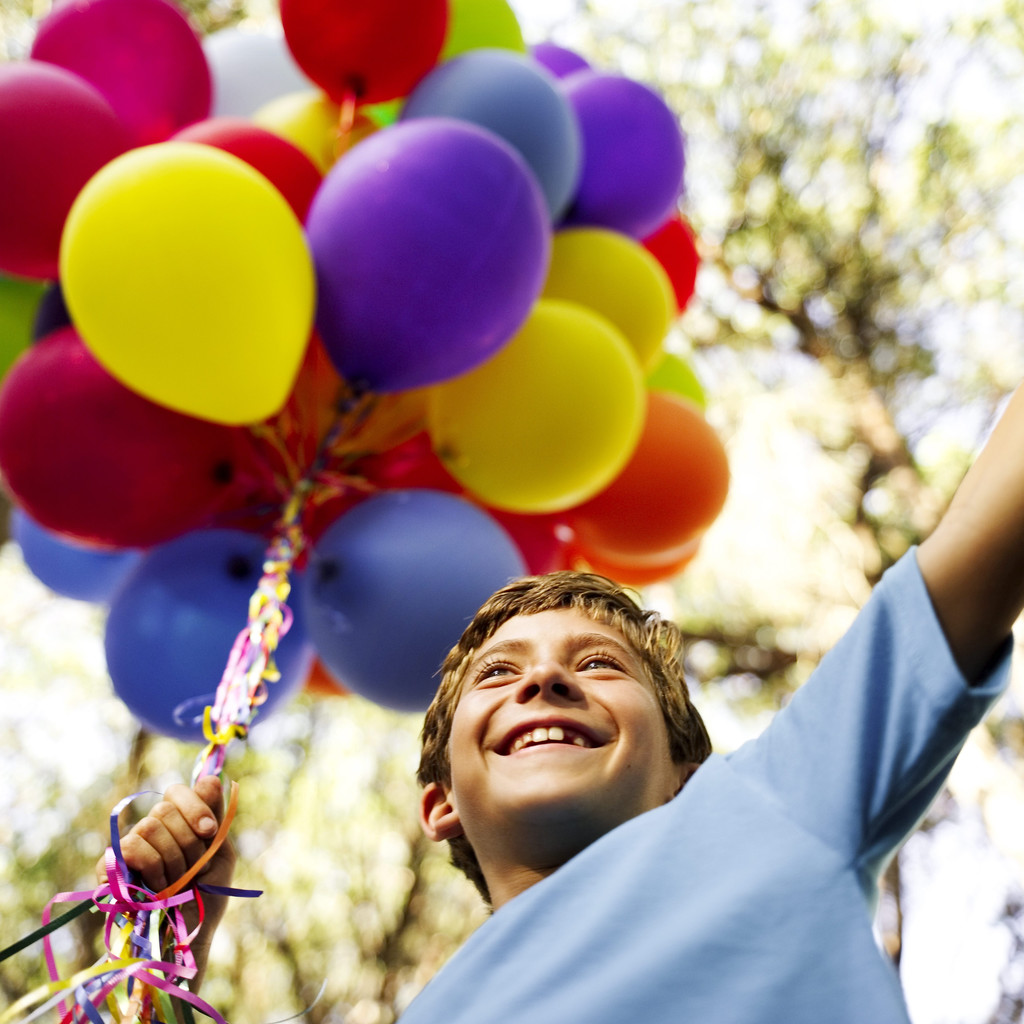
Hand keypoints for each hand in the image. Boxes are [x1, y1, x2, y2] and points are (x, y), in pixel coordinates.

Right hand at [96, 775, 235, 988]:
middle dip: (188, 843)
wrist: (187, 935)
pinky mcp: (109, 867)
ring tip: (174, 884)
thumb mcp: (220, 853)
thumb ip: (215, 816)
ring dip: (172, 861)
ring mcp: (130, 845)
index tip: (209, 831)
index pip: (180, 790)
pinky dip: (151, 869)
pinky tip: (155, 890)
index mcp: (179, 821)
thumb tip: (212, 777)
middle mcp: (152, 828)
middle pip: (166, 808)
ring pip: (149, 825)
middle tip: (193, 870)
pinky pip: (130, 847)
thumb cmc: (206, 895)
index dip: (195, 806)